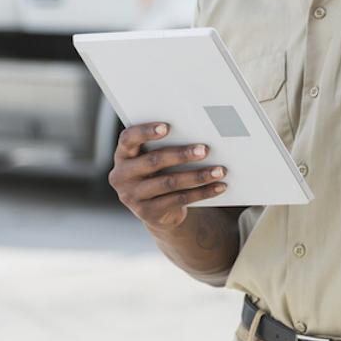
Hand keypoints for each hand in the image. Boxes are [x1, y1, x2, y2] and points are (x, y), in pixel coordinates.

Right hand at [107, 122, 226, 229]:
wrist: (155, 210)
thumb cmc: (158, 173)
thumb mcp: (155, 161)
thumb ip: (165, 146)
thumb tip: (200, 135)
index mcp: (122, 156)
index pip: (128, 139)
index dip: (145, 132)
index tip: (167, 127)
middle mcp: (121, 176)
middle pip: (153, 161)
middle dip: (182, 154)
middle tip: (205, 150)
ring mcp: (131, 196)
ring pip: (169, 183)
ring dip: (198, 176)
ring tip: (219, 170)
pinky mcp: (146, 213)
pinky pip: (178, 200)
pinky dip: (202, 192)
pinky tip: (218, 187)